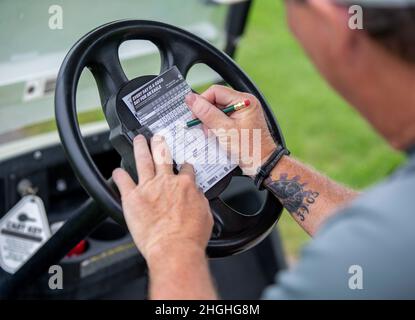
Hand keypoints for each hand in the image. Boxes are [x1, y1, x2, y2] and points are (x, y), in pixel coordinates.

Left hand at [112, 135, 212, 263]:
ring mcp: (148, 187)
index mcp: (185, 185)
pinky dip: (118, 175)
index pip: (186, 169)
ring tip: (138, 141)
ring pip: (143, 160)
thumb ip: (199, 200)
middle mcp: (166, 182)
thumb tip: (197, 195)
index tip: (183, 166)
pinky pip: (123, 181)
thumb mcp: (205, 215)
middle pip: (163, 156)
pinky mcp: (132, 198)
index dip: (185, 166)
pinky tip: (116, 171)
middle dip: (160, 144)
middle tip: (158, 138)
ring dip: (140, 148)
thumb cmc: (190, 236)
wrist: (174, 248)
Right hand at [185, 85, 276, 175]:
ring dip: (211, 122)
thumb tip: (192, 99)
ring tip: (213, 134)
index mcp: (244, 100)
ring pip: (217, 110)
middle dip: (207, 114)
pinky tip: (218, 135)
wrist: (261, 163)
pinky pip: (223, 118)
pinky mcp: (240, 120)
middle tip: (206, 128)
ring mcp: (242, 112)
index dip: (202, 102)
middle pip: (216, 100)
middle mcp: (244, 103)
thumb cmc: (249, 148)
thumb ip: (207, 113)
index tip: (195, 114)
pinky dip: (217, 126)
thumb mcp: (224, 130)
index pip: (215, 91)